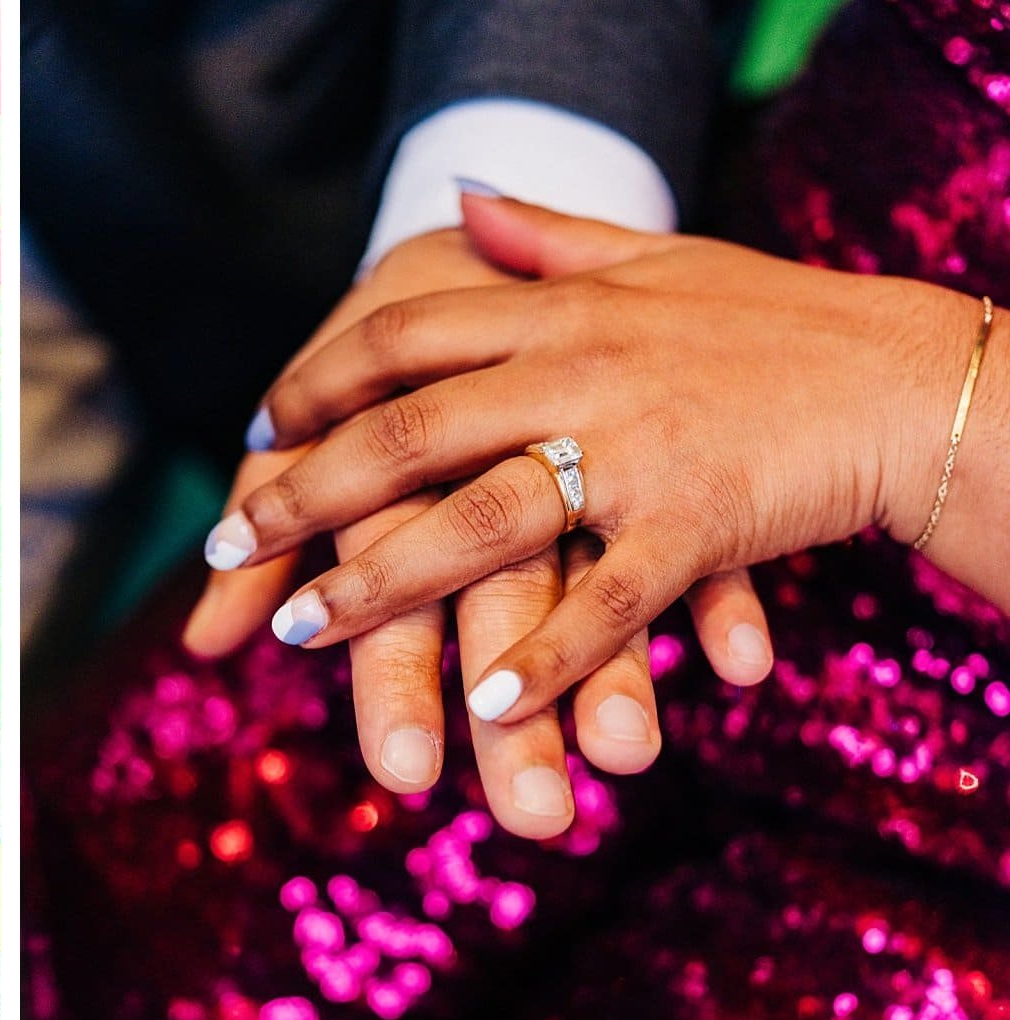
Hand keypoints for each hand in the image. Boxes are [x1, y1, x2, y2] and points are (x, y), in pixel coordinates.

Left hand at [216, 195, 970, 726]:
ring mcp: (635, 452)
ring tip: (299, 632)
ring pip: (479, 524)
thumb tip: (457, 197)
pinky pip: (604, 601)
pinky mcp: (697, 524)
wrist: (908, 377)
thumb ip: (547, 238)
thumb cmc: (773, 324)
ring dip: (381, 585)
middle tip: (229, 546)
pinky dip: (545, 658)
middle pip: (408, 435)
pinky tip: (484, 704)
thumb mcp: (655, 259)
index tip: (257, 431)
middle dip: (305, 496)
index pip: (402, 338)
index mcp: (558, 311)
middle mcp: (578, 374)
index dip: (318, 383)